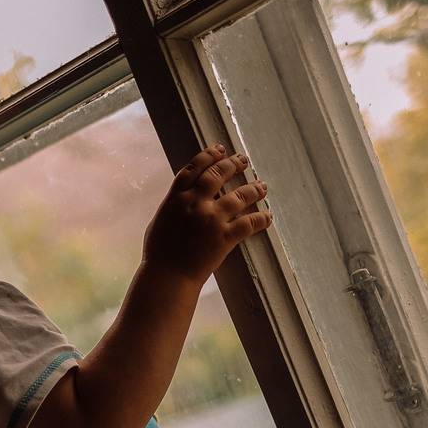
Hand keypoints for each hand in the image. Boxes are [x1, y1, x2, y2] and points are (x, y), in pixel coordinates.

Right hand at [141, 144, 270, 285]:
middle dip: (233, 164)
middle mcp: (195, 204)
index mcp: (176, 198)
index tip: (219, 149)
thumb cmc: (159, 253)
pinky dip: (261, 219)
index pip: (195, 167)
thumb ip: (175, 204)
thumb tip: (185, 195)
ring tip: (262, 186)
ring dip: (253, 188)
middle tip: (243, 160)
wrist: (168, 277)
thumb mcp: (160, 221)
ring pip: (240, 196)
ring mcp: (211, 220)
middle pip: (218, 174)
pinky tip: (268, 216)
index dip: (209, 155)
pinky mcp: (224, 237)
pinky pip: (249, 223)